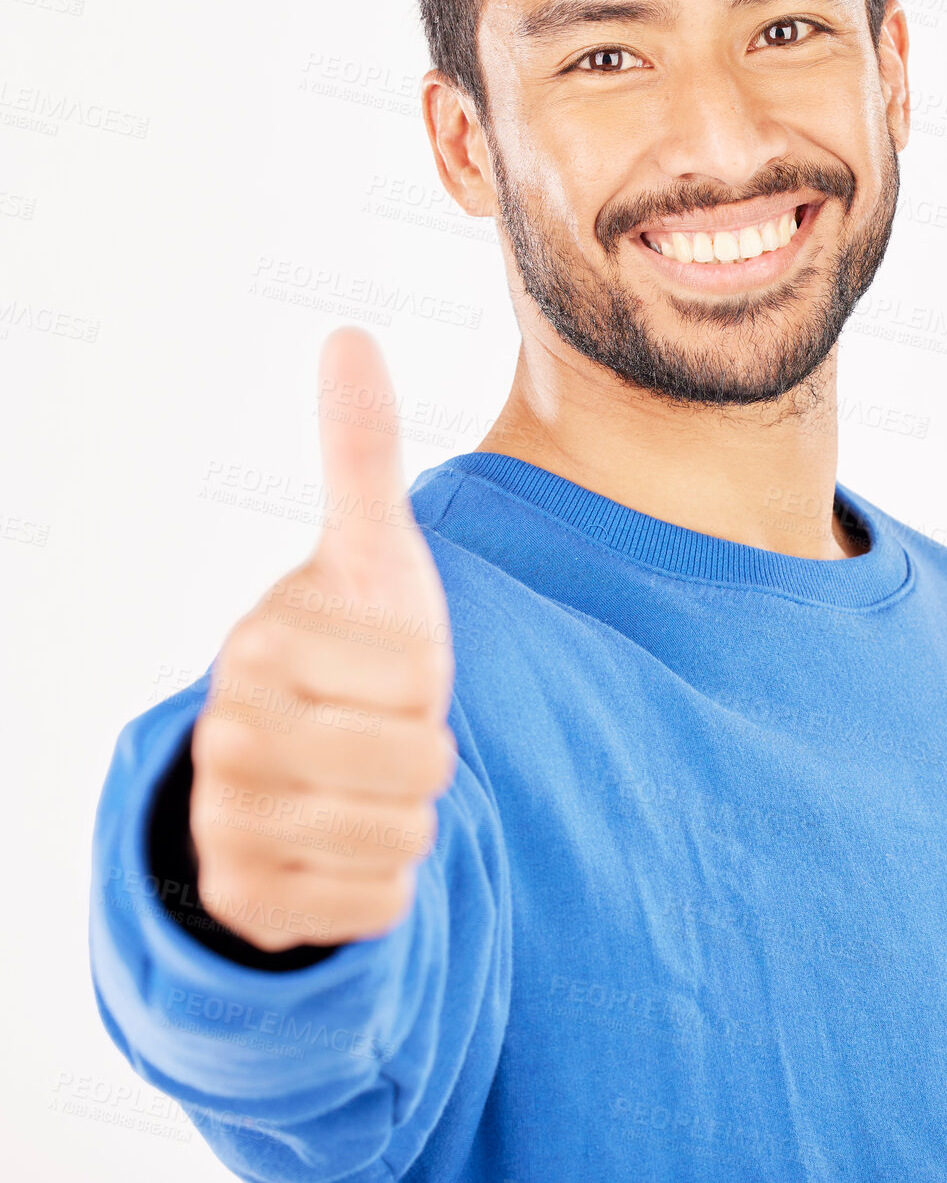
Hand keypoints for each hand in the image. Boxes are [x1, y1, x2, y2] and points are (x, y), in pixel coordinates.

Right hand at [189, 328, 456, 951]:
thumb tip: (347, 335)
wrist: (303, 759)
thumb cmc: (353, 646)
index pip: (419, 677)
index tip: (379, 666)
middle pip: (416, 762)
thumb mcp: (369, 553)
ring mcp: (228, 822)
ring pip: (401, 836)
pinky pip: (379, 904)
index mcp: (262, 643)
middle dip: (423, 748)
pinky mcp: (248, 900)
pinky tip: (345, 842)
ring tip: (365, 782)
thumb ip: (360, 451)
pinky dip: (386, 879)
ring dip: (408, 812)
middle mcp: (228, 733)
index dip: (426, 675)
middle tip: (377, 729)